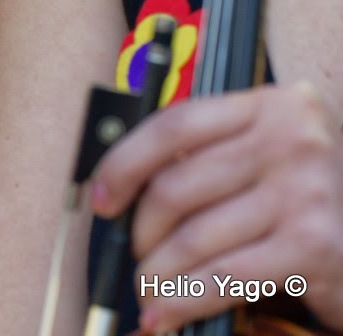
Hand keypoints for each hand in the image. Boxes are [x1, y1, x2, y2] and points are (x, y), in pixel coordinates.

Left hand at [89, 82, 342, 330]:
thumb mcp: (273, 153)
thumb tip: (128, 190)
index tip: (101, 197)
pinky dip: (184, 301)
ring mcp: (305, 194)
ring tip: (147, 292)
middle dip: (140, 232)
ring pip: (194, 237)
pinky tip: (165, 314)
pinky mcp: (314, 247)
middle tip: (134, 257)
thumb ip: (216, 154)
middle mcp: (290, 142)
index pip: (173, 126)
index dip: (123, 164)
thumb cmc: (318, 195)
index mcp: (271, 107)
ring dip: (157, 275)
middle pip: (176, 186)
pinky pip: (225, 277)